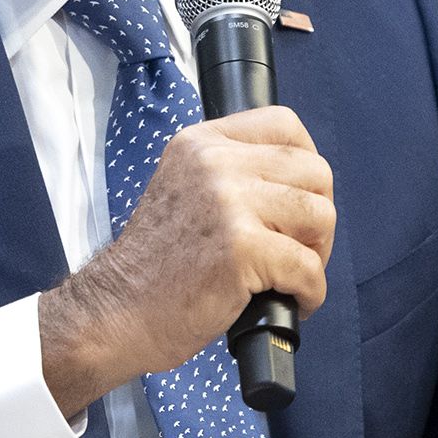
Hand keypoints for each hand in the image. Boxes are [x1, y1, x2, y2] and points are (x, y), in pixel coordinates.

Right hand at [38, 105, 334, 417]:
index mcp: (201, 143)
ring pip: (320, 216)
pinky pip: (309, 267)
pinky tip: (290, 302)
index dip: (307, 165)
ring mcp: (228, 203)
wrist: (116, 311)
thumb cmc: (156, 265)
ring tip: (291, 277)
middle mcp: (214, 163)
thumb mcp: (185, 189)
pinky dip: (310, 293)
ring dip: (317, 254)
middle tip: (297, 249)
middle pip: (314, 172)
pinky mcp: (242, 248)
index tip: (298, 199)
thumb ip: (231, 173)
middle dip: (317, 217)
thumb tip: (300, 183)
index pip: (285, 125)